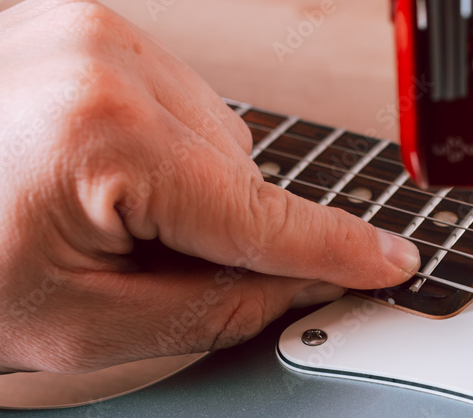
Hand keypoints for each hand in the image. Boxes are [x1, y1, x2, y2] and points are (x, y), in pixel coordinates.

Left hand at [0, 0, 419, 375]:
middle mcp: (103, 56)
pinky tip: (103, 181)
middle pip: (241, 177)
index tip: (389, 260)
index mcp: (101, 131)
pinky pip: (179, 108)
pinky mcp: (83, 24)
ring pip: (218, 141)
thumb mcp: (83, 331)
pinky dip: (166, 156)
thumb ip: (215, 310)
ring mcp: (90, 28)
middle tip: (140, 274)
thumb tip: (298, 285)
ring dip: (192, 196)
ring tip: (101, 223)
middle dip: (220, 238)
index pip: (257, 213)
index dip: (334, 249)